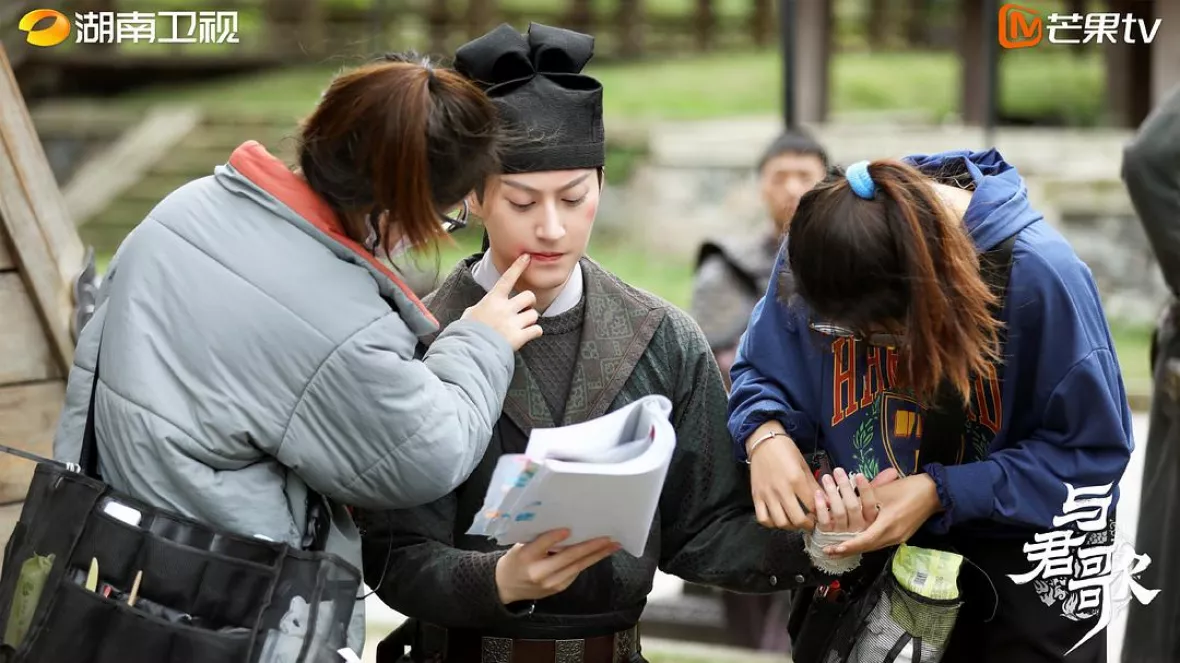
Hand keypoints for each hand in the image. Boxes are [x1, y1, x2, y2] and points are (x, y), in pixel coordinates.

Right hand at [462, 254, 542, 349]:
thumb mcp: (470, 314)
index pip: (507, 278)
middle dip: (530, 302)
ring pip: (534, 314)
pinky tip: (528, 335)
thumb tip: (484, 308)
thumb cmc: (466, 333)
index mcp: (492, 300)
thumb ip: (482, 308)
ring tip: (521, 326)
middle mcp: (504, 309)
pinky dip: (535, 332)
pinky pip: (536, 330)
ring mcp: (512, 323)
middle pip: (529, 296)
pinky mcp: (519, 337)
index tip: (527, 257)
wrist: (469, 351)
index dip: (518, 266)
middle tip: (525, 309)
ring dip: (530, 320)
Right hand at [494, 529, 620, 604]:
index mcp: (526, 556)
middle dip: (590, 547)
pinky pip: (576, 572)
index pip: (542, 544)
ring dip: (597, 556)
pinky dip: (588, 562)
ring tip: (612, 545)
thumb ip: (539, 539)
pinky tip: (600, 553)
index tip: (569, 528)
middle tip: (608, 538)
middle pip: (567, 557)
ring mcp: (551, 583)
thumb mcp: (520, 546)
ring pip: (577, 567)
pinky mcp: (558, 588)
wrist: (506, 588)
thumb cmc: (515, 560)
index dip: (555, 537)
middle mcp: (539, 572)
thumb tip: (565, 526)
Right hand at [748, 424, 821, 529]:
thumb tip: (827, 502)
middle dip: (807, 525)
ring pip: (780, 522)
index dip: (820, 513)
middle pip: (797, 518)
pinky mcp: (756, 496)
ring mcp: (767, 494)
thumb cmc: (786, 451)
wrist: (763, 442)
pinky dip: (772, 523)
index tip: (822, 514)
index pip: (812, 505)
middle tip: (811, 523)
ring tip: (795, 522)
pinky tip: (778, 518)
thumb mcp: (804, 466)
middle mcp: (781, 489)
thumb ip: (814, 486)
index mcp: (796, 479)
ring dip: (791, 526)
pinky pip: (763, 518)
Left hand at [823, 473, 942, 557]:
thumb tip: (843, 502)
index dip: (848, 545)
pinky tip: (857, 542)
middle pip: (867, 547)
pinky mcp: (901, 536)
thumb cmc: (908, 488)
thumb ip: (863, 499)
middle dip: (848, 550)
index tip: (833, 549)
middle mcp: (893, 536)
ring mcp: (898, 538)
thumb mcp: (883, 491)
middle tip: (828, 552)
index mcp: (888, 524)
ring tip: (838, 549)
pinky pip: (880, 542)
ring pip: (873, 546)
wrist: (934, 493)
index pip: (864, 540)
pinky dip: (867, 543)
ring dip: (856, 548)